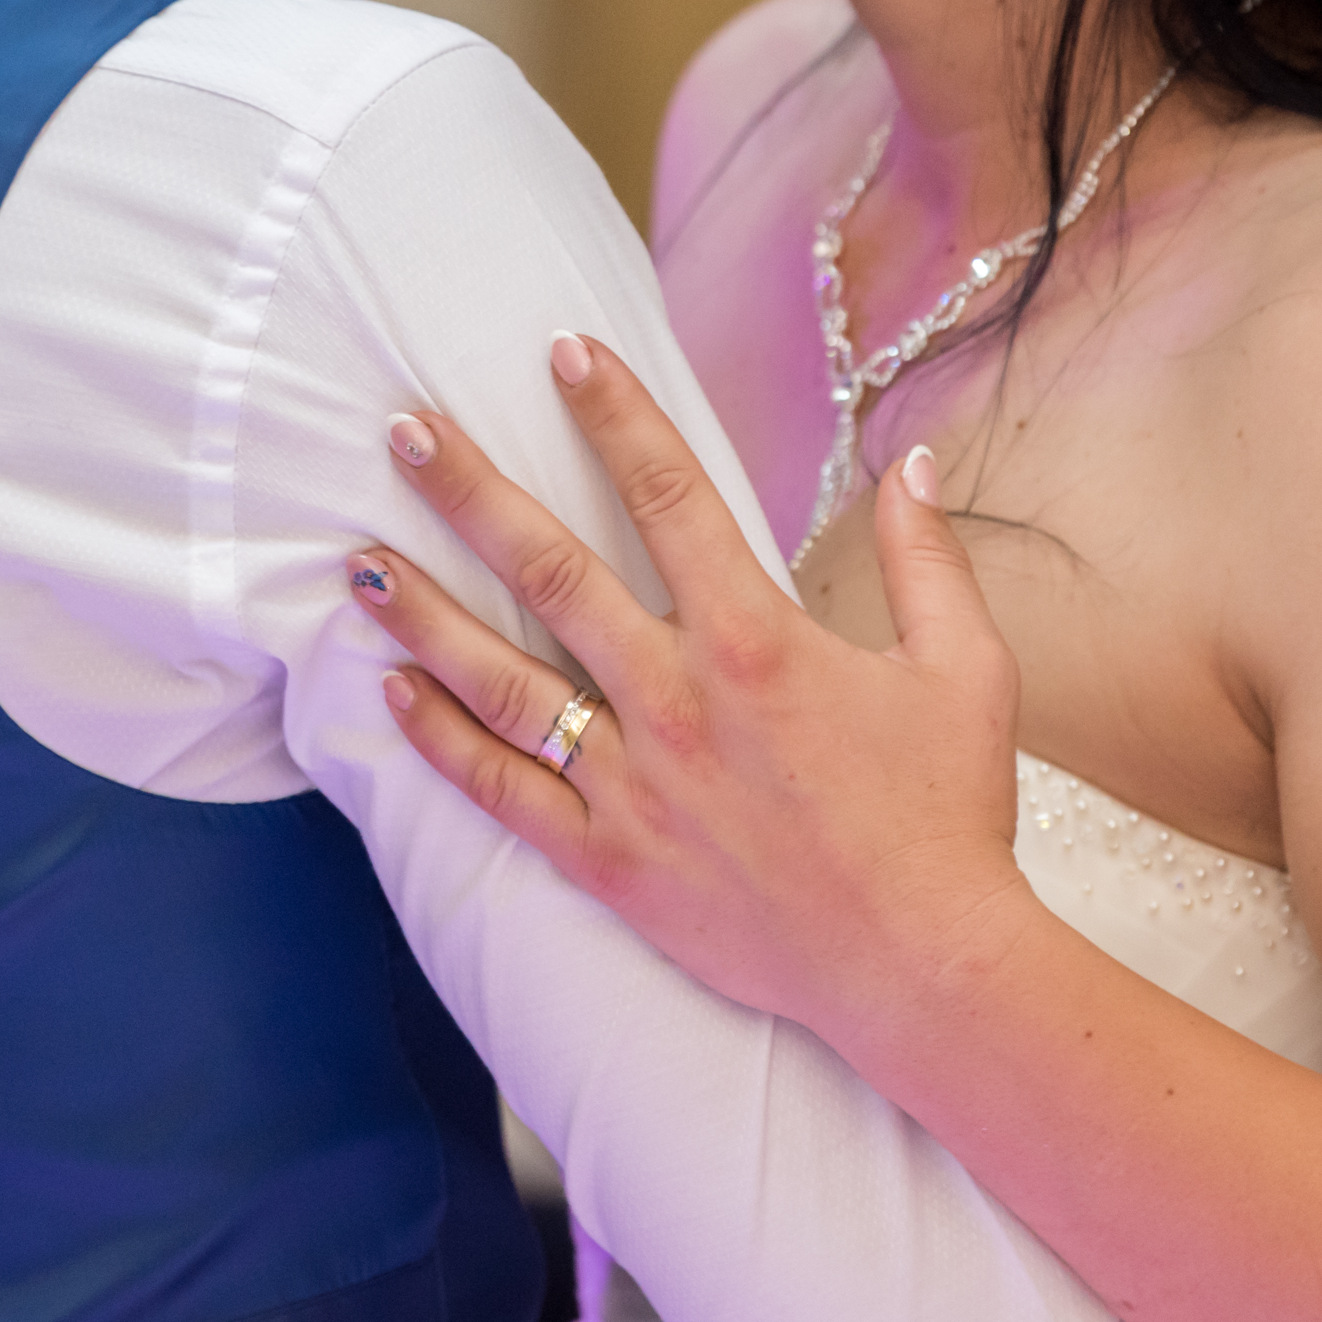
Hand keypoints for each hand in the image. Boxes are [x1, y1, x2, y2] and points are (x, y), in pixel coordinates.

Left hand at [350, 333, 1035, 1038]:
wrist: (925, 970)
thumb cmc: (948, 817)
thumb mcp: (964, 669)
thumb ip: (927, 556)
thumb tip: (906, 457)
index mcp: (759, 641)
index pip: (670, 496)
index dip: (615, 414)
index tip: (562, 350)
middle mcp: (679, 702)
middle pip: (551, 572)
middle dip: (469, 491)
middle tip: (403, 431)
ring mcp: (635, 785)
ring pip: (503, 682)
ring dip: (423, 615)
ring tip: (357, 560)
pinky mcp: (612, 863)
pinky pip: (505, 795)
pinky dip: (441, 743)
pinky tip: (390, 691)